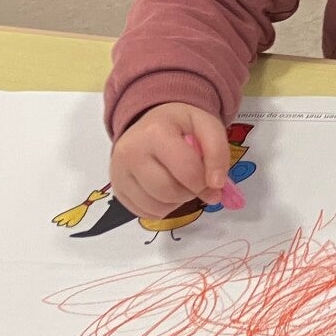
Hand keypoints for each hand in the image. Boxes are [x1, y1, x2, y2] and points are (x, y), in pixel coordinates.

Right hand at [109, 103, 229, 218]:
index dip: (206, 181)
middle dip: (190, 192)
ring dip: (178, 202)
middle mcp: (130, 152)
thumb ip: (218, 152)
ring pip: (156, 206)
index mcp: (155, 132)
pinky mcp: (117, 189)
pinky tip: (166, 191)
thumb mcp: (207, 126)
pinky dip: (163, 209)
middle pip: (169, 191)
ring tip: (180, 183)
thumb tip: (216, 185)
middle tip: (195, 180)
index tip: (213, 178)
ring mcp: (118, 172)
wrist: (151, 122)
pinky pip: (145, 213)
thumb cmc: (182, 126)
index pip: (187, 170)